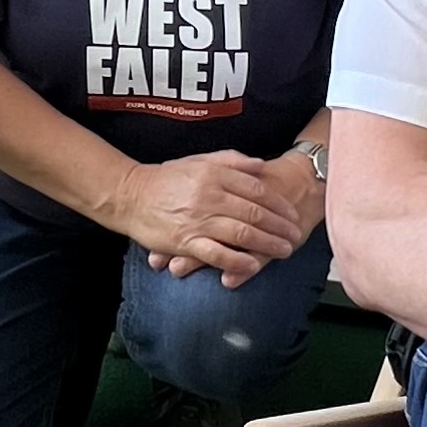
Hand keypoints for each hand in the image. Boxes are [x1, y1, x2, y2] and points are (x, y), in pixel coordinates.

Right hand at [118, 150, 310, 287]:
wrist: (129, 196)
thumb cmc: (165, 178)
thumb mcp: (198, 160)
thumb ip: (230, 161)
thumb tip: (260, 165)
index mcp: (214, 175)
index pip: (256, 189)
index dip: (278, 203)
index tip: (292, 214)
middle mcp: (209, 196)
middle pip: (255, 213)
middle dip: (280, 226)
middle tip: (296, 236)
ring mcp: (198, 220)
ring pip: (242, 233)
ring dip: (267, 244)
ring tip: (284, 251)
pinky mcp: (185, 242)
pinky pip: (217, 254)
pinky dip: (238, 261)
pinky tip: (253, 266)